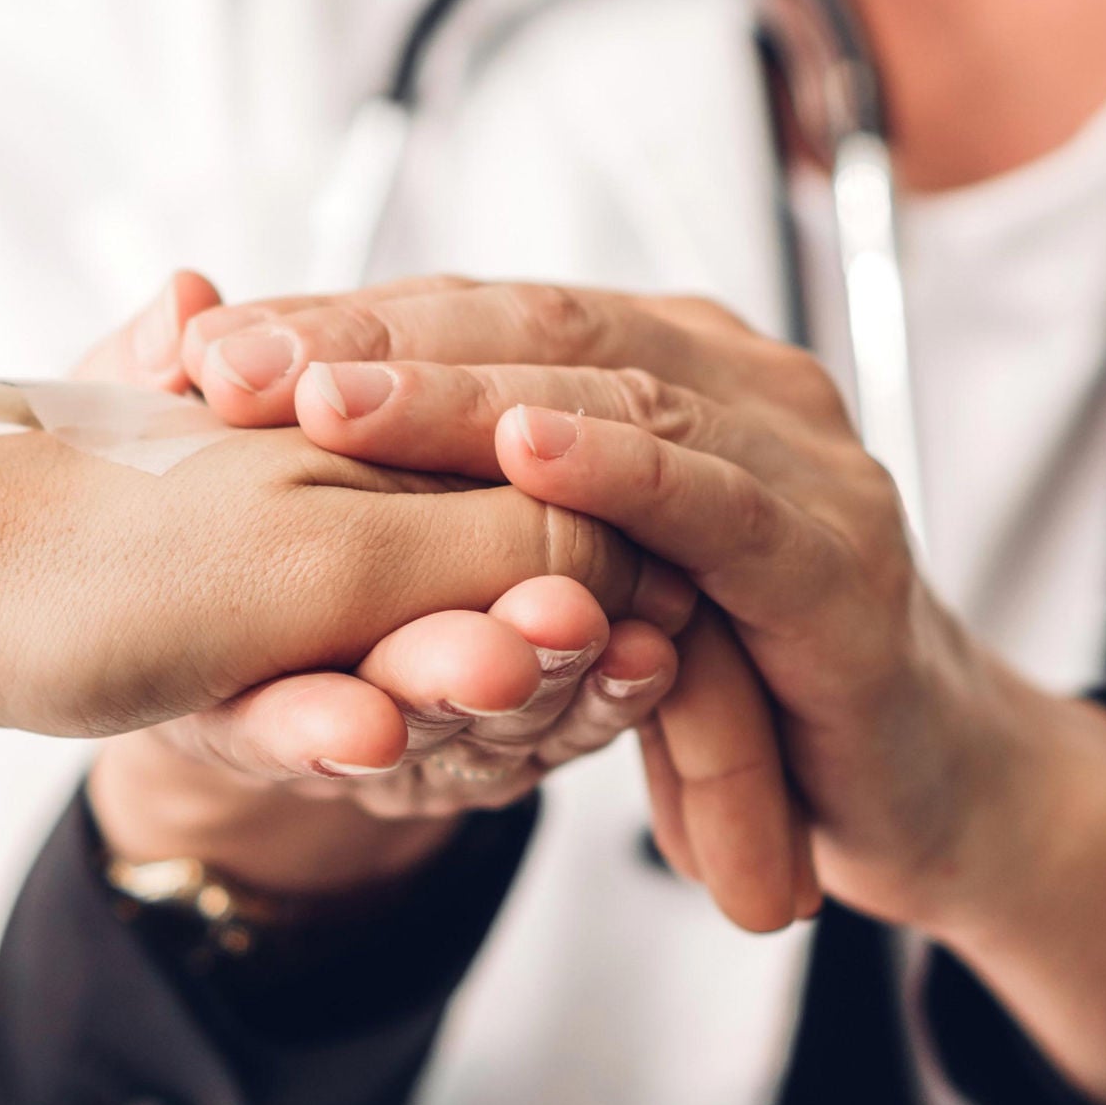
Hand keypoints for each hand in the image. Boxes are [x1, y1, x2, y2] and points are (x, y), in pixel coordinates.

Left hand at [176, 278, 1105, 1104]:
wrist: (903, 792)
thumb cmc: (727, 671)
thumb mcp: (581, 575)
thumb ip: (482, 503)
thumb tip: (308, 431)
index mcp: (663, 363)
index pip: (482, 313)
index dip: (343, 322)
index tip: (202, 343)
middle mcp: (732, 381)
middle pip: (530, 327)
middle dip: (371, 342)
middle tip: (227, 360)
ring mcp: (798, 459)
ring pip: (610, 395)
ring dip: (462, 398)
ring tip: (328, 403)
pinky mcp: (839, 560)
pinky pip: (714, 504)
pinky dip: (617, 473)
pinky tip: (525, 455)